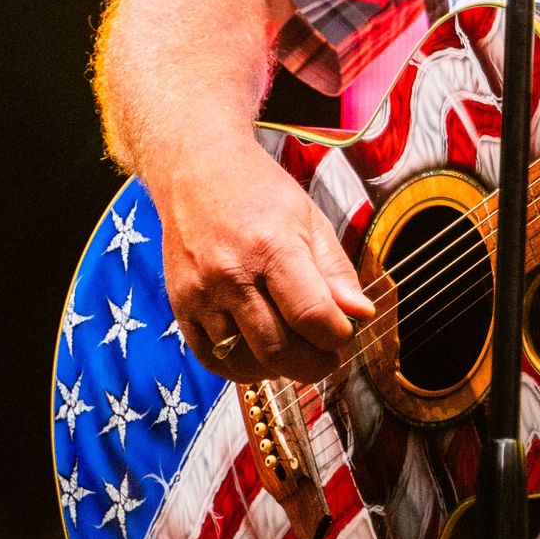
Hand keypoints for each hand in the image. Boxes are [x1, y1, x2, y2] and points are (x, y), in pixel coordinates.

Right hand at [151, 133, 371, 383]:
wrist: (196, 168)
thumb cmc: (257, 190)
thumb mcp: (309, 218)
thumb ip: (335, 270)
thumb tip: (360, 313)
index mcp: (271, 246)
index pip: (312, 315)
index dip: (336, 337)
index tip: (345, 335)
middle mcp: (231, 274)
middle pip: (278, 349)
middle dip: (313, 364)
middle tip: (327, 357)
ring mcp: (201, 293)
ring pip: (245, 361)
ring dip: (278, 370)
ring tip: (296, 353)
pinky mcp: (179, 305)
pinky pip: (211, 359)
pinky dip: (241, 368)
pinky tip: (260, 356)